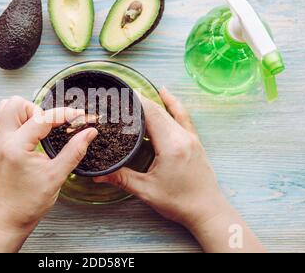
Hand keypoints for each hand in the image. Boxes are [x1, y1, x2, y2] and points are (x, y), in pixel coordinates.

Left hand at [0, 96, 97, 252]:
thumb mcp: (56, 176)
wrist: (9, 216)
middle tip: (50, 126)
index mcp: (16, 148)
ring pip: (7, 107)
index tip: (78, 116)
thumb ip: (74, 151)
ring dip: (26, 112)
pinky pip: (3, 119)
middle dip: (38, 109)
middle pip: (17, 104)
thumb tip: (89, 132)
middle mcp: (2, 141)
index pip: (42, 118)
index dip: (64, 114)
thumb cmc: (29, 201)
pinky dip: (18, 120)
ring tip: (40, 129)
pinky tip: (31, 134)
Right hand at [95, 88, 264, 252]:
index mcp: (170, 145)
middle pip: (158, 110)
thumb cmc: (180, 202)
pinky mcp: (194, 141)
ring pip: (169, 111)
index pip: (150, 113)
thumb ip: (121, 178)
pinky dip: (173, 104)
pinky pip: (182, 116)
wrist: (208, 211)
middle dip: (138, 100)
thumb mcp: (146, 191)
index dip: (134, 100)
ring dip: (153, 101)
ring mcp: (190, 137)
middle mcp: (182, 136)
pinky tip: (166, 93)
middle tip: (120, 95)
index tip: (119, 92)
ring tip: (136, 93)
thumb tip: (97, 174)